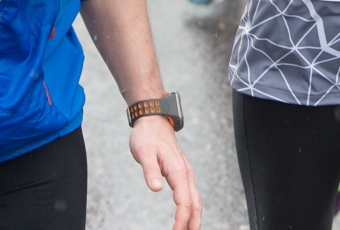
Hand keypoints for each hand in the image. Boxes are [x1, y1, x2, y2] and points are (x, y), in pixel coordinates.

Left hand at [129, 115, 201, 229]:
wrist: (153, 120)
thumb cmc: (147, 136)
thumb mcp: (143, 152)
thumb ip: (150, 171)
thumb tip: (156, 189)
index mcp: (178, 171)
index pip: (184, 202)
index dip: (181, 220)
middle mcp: (185, 173)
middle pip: (195, 204)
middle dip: (193, 224)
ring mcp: (185, 173)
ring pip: (196, 200)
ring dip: (195, 218)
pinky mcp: (182, 173)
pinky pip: (191, 194)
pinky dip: (192, 209)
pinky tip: (187, 216)